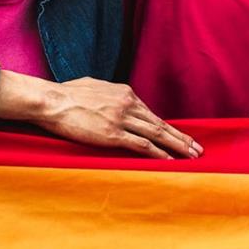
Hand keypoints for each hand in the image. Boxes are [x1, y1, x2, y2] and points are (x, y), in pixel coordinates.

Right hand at [0, 74, 201, 158]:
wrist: (50, 101)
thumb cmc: (65, 94)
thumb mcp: (93, 86)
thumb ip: (107, 94)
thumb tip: (110, 98)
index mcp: (124, 93)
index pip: (150, 113)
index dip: (166, 127)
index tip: (178, 136)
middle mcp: (128, 104)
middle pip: (160, 124)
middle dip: (181, 137)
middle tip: (197, 148)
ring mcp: (122, 119)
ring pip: (157, 134)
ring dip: (177, 146)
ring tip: (192, 156)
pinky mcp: (113, 134)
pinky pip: (143, 146)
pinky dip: (159, 154)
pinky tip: (170, 162)